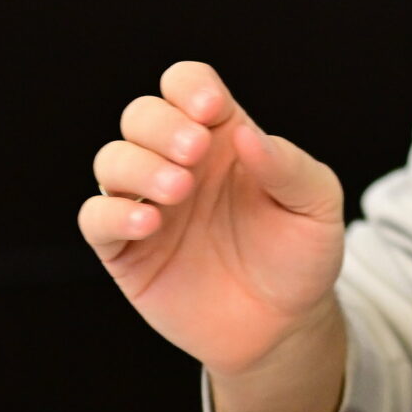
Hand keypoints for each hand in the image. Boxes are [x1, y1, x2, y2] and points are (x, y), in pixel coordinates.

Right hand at [79, 61, 346, 380]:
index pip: (186, 85)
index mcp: (223, 137)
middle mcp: (179, 163)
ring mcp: (148, 203)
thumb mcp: (317, 204)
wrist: (284, 325)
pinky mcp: (126, 250)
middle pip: (140, 114)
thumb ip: (287, 165)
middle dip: (160, 124)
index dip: (189, 87)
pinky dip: (112, 211)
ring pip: (111, 159)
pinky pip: (95, 217)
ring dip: (138, 165)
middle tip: (194, 154)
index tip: (211, 110)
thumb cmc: (301, 255)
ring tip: (179, 191)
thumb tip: (244, 134)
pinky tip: (149, 222)